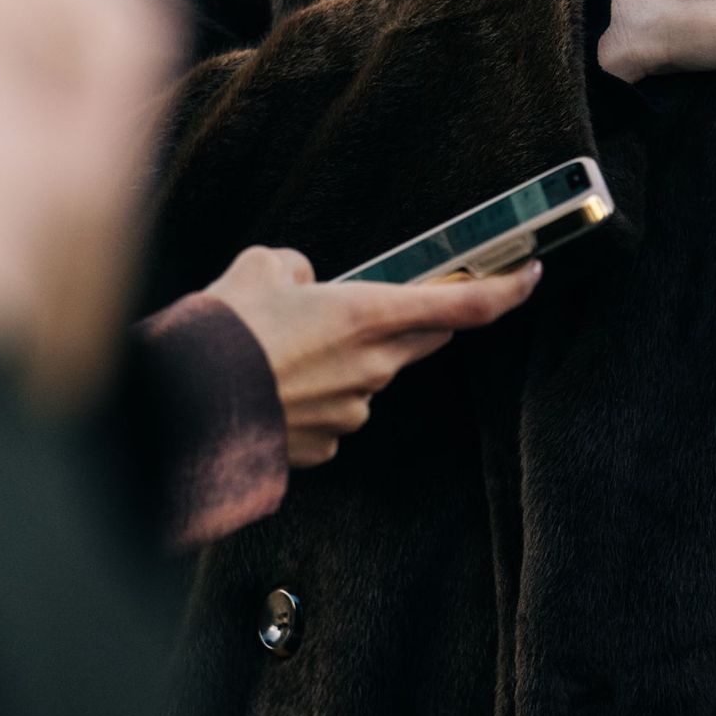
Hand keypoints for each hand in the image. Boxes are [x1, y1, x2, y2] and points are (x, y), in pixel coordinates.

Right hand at [204, 247, 542, 467]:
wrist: (184, 407)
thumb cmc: (224, 331)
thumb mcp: (262, 268)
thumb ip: (298, 269)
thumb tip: (304, 283)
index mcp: (368, 314)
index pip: (462, 304)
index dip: (506, 290)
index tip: (531, 275)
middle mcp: (373, 366)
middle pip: (419, 339)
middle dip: (404, 321)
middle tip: (357, 309)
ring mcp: (352, 411)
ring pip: (368, 378)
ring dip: (341, 363)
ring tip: (276, 354)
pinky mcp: (326, 447)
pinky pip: (333, 415)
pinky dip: (312, 401)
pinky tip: (269, 393)